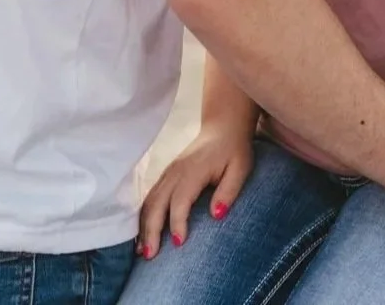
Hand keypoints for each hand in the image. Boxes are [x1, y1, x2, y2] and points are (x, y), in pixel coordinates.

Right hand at [136, 120, 254, 256]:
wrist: (223, 128)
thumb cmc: (233, 150)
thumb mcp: (240, 169)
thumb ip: (228, 191)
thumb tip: (216, 215)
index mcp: (193, 170)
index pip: (180, 200)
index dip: (177, 222)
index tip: (179, 243)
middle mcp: (175, 172)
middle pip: (157, 203)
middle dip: (152, 231)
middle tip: (151, 256)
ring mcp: (168, 173)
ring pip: (149, 202)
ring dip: (143, 227)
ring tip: (143, 251)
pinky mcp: (166, 176)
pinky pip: (150, 198)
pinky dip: (144, 217)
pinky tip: (143, 234)